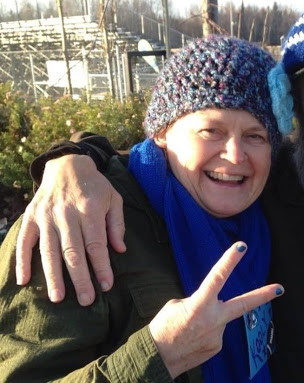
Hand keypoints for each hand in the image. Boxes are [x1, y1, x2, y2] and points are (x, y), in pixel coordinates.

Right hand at [16, 154, 125, 305]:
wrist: (67, 165)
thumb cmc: (95, 186)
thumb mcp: (114, 199)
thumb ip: (117, 224)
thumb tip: (120, 250)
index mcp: (89, 210)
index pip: (96, 245)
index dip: (101, 267)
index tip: (106, 285)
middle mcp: (66, 214)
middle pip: (73, 252)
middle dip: (80, 279)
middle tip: (86, 300)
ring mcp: (46, 216)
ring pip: (49, 251)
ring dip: (53, 277)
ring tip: (58, 298)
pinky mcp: (31, 217)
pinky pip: (25, 241)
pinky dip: (22, 261)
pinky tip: (23, 280)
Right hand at [149, 242, 283, 377]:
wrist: (156, 359)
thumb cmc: (162, 328)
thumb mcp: (176, 305)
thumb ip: (198, 300)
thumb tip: (210, 303)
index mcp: (199, 304)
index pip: (217, 277)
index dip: (229, 261)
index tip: (241, 247)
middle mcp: (213, 320)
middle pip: (243, 304)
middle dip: (263, 295)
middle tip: (280, 288)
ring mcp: (218, 335)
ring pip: (220, 319)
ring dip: (209, 319)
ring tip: (190, 329)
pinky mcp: (217, 346)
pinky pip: (215, 333)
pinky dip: (206, 331)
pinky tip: (193, 337)